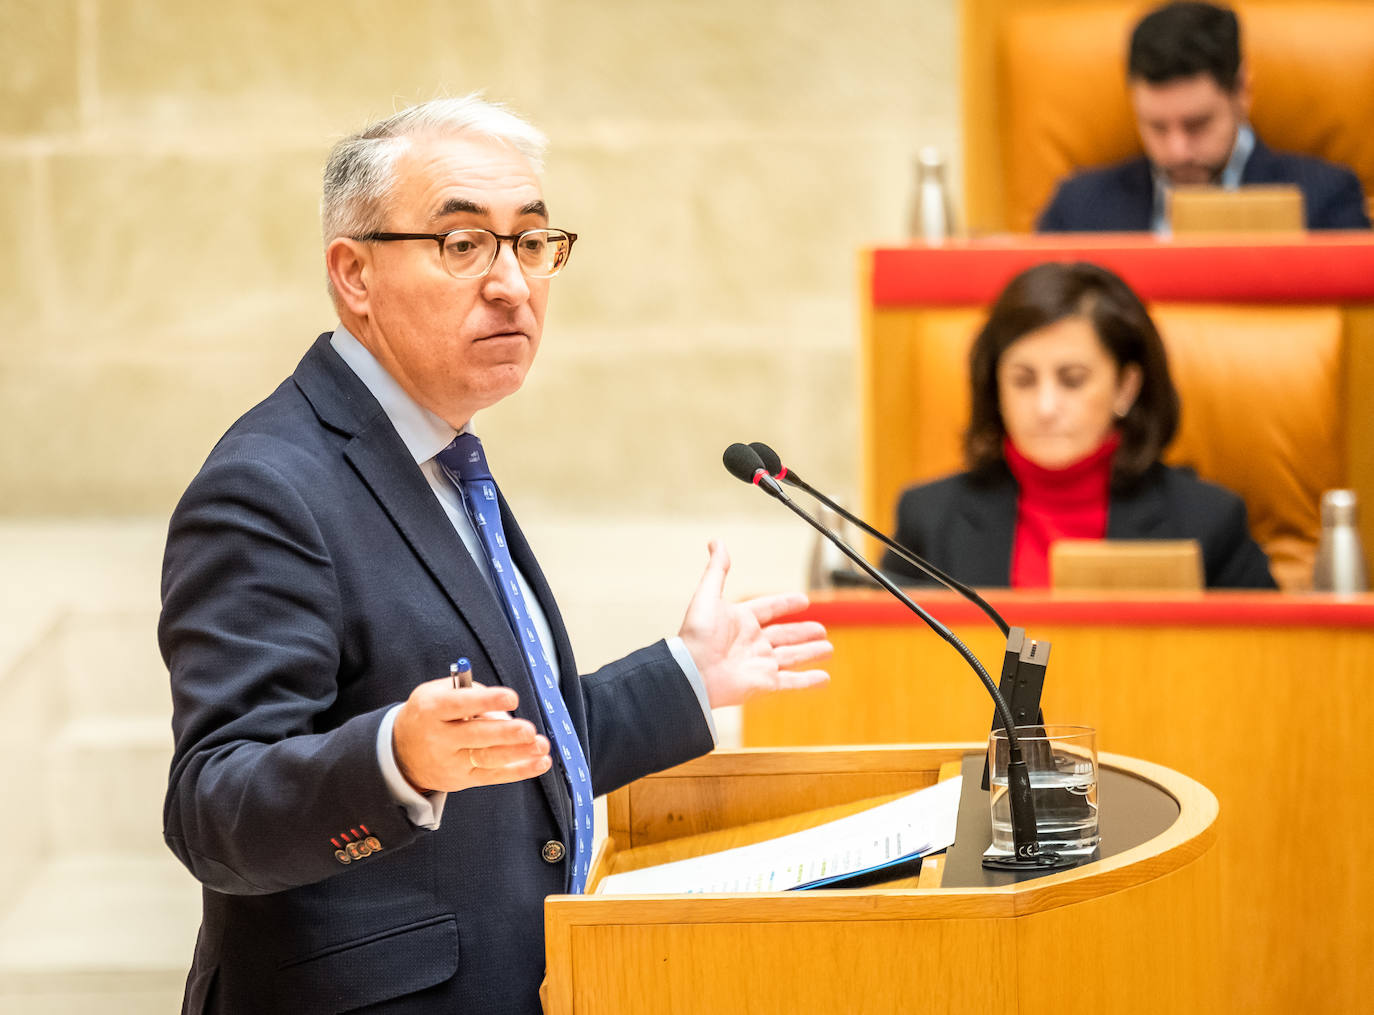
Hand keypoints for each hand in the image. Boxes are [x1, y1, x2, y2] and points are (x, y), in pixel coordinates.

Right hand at [392, 678, 551, 792]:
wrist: (401, 753)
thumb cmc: (427, 715)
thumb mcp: (436, 694)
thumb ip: (470, 693)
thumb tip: (503, 709)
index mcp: (432, 709)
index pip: (460, 704)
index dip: (486, 701)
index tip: (512, 698)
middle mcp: (439, 738)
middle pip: (475, 736)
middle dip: (505, 733)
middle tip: (529, 730)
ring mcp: (451, 762)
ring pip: (487, 758)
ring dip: (518, 753)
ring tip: (541, 746)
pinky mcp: (462, 780)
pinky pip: (494, 776)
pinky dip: (519, 770)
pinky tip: (539, 762)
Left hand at [677, 540, 831, 707]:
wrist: (692, 672)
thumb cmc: (696, 634)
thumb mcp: (707, 596)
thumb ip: (716, 570)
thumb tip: (717, 542)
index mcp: (741, 621)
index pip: (769, 608)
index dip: (785, 603)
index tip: (803, 600)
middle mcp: (752, 642)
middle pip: (785, 635)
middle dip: (804, 632)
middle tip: (822, 629)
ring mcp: (759, 664)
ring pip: (792, 657)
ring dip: (810, 653)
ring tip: (828, 649)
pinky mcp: (764, 683)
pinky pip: (791, 682)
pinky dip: (808, 680)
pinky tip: (824, 678)